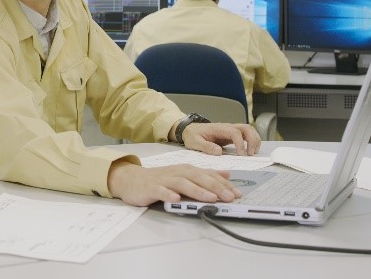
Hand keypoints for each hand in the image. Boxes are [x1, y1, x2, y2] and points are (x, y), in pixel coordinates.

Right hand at [107, 160, 239, 206]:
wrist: (132, 179)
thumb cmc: (160, 180)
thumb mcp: (184, 175)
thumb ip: (205, 175)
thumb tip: (227, 174)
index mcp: (187, 170)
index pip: (208, 175)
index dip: (224, 184)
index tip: (238, 193)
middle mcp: (178, 172)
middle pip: (199, 178)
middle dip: (216, 187)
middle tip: (230, 197)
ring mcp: (164, 180)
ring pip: (183, 184)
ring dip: (198, 191)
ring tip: (211, 198)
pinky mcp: (152, 188)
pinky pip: (161, 191)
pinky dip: (169, 194)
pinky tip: (176, 200)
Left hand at [181, 122, 260, 155]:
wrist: (189, 129)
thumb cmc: (192, 135)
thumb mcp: (195, 142)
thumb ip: (206, 146)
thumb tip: (219, 151)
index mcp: (218, 129)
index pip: (234, 133)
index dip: (240, 143)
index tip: (240, 154)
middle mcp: (227, 127)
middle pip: (246, 128)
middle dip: (252, 140)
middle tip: (250, 154)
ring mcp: (230, 130)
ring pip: (248, 129)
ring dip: (254, 139)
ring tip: (253, 152)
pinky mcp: (231, 135)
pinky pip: (246, 134)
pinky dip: (252, 141)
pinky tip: (251, 150)